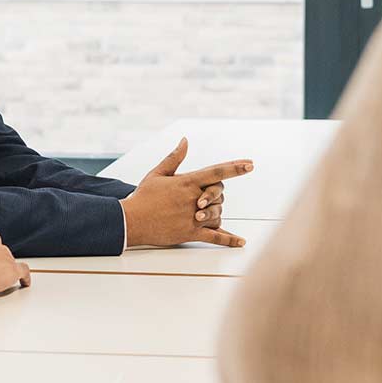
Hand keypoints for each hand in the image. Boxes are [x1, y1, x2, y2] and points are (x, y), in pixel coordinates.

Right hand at [120, 137, 251, 247]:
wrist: (131, 220)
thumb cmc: (143, 197)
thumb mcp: (158, 173)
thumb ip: (175, 158)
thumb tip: (185, 140)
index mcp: (187, 182)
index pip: (216, 172)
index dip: (235, 168)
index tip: (250, 164)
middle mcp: (193, 199)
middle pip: (219, 194)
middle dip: (216, 195)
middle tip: (204, 199)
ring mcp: (193, 218)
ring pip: (218, 214)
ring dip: (215, 214)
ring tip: (202, 215)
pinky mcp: (190, 233)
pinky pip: (215, 237)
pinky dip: (229, 239)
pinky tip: (241, 242)